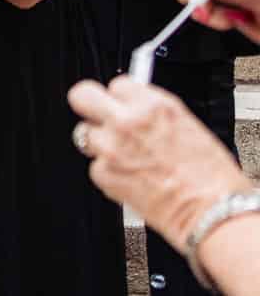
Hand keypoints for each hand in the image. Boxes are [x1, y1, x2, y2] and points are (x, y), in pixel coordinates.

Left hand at [67, 76, 249, 244]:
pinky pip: (96, 167)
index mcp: (153, 105)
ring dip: (101, 144)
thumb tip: (137, 106)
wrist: (213, 213)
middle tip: (99, 116)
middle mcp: (127, 121)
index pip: (117, 83)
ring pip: (85, 134)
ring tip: (125, 158)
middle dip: (90, 105)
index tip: (124, 105)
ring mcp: (110, 147)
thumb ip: (154, 113)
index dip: (122, 97)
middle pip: (82, 95)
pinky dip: (109, 173)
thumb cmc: (211, 177)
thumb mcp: (188, 127)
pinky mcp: (103, 174)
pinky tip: (132, 180)